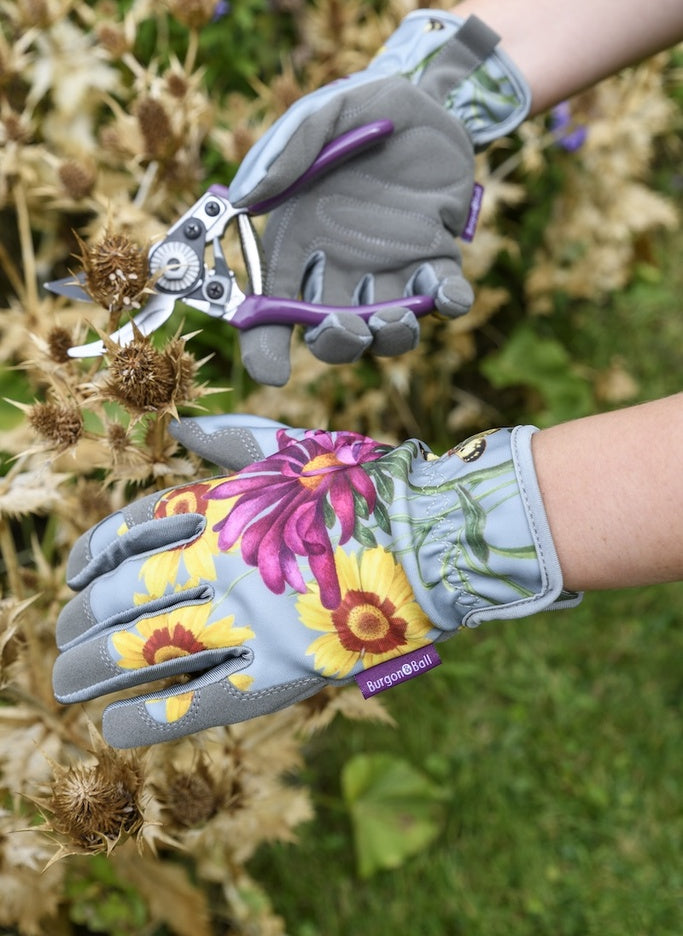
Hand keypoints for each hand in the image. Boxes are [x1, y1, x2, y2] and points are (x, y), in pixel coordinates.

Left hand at [52, 414, 573, 747]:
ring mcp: (254, 616)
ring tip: (67, 684)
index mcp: (226, 505)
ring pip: (149, 647)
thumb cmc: (367, 487)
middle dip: (80, 624)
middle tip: (60, 645)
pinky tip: (115, 728)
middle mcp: (228, 558)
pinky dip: (152, 717)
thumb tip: (176, 429)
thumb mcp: (293, 450)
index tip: (74, 577)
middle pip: (127, 594)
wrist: (439, 533)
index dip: (91, 556)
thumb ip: (228, 442)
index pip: (130, 530)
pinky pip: (204, 700)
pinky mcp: (287, 669)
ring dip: (95, 669)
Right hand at [229, 11, 529, 384]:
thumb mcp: (318, 116)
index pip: (273, 308)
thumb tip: (244, 199)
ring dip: (390, 336)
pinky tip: (446, 292)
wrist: (429, 95)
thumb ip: (284, 153)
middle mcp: (341, 265)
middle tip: (346, 326)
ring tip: (397, 316)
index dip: (266, 347)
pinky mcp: (436, 255)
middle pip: (331, 332)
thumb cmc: (360, 108)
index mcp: (299, 241)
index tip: (272, 372)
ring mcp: (392, 266)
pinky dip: (448, 303)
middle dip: (336, 344)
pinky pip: (443, 296)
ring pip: (387, 328)